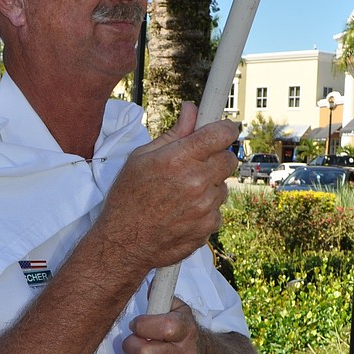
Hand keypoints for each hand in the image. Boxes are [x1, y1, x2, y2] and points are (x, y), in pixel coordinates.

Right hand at [99, 107, 237, 272]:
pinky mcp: (208, 227)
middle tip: (197, 164)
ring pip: (223, 186)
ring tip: (182, 194)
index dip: (225, 129)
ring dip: (210, 186)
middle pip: (229, 159)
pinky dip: (205, 210)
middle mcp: (196, 182)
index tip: (223, 130)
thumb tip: (192, 110)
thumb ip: (173, 134)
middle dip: (217, 158)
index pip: (221, 134)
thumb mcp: (141, 158)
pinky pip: (217, 210)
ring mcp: (205, 207)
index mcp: (179, 159)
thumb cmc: (127, 199)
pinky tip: (184, 212)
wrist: (124, 243)